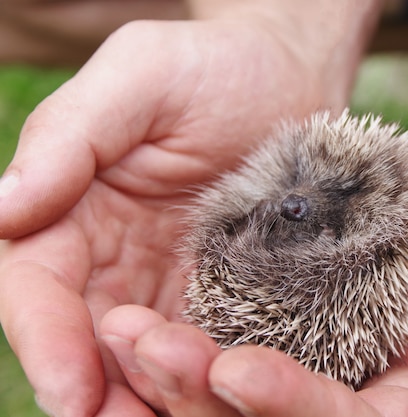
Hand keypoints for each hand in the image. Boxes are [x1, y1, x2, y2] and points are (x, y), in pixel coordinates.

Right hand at [0, 15, 347, 415]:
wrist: (289, 78)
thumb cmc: (213, 68)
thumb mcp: (140, 76)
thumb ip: (70, 137)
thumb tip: (1, 206)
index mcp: (72, 211)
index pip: (37, 288)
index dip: (45, 341)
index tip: (71, 391)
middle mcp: (113, 257)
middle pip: (86, 340)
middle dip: (98, 392)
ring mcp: (168, 281)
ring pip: (143, 358)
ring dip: (151, 398)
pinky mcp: (223, 291)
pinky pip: (207, 344)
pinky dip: (207, 380)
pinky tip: (227, 401)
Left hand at [96, 151, 407, 416]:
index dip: (296, 409)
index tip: (237, 370)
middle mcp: (366, 399)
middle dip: (206, 397)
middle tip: (142, 347)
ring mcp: (323, 364)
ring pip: (236, 393)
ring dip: (175, 371)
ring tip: (120, 329)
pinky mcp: (293, 324)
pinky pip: (228, 340)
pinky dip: (184, 334)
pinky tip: (134, 309)